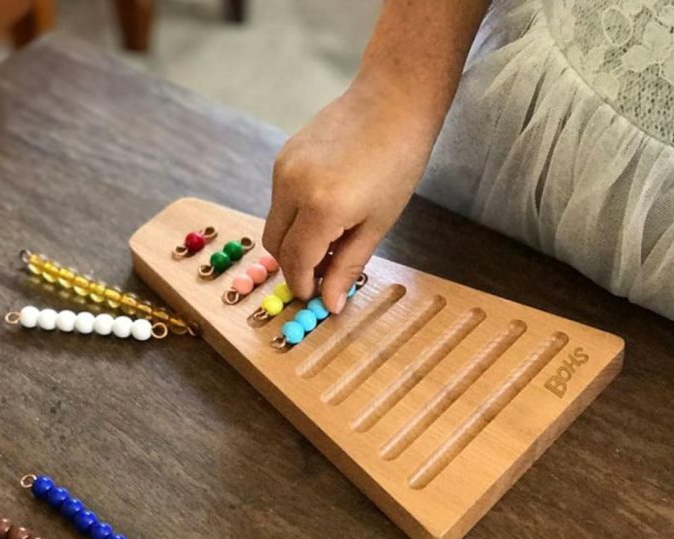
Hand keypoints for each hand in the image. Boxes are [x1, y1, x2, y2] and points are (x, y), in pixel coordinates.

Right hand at [264, 81, 437, 311]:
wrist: (392, 100)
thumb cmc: (397, 162)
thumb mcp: (378, 223)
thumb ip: (348, 265)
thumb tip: (331, 303)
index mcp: (321, 207)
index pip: (296, 262)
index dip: (304, 285)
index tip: (316, 297)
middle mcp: (292, 187)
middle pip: (276, 246)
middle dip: (294, 267)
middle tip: (323, 275)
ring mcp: (283, 168)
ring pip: (275, 223)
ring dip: (295, 241)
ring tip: (333, 239)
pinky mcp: (283, 156)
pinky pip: (280, 199)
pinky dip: (295, 216)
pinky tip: (327, 212)